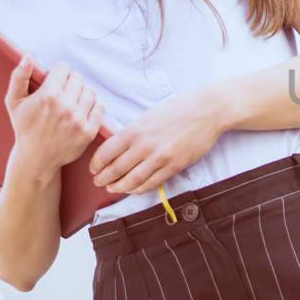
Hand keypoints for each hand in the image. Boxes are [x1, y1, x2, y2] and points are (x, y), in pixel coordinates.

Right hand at [5, 56, 103, 171]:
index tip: (53, 83)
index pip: (63, 69)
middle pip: (78, 78)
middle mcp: (65, 107)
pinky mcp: (88, 132)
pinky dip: (94, 105)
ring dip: (82, 93)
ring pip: (90, 91)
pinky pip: (100, 107)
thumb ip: (19, 76)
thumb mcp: (14, 101)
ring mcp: (78, 120)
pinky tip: (82, 110)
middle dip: (69, 82)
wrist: (36, 157)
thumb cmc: (24, 126)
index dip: (57, 74)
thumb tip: (28, 55)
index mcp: (48, 96)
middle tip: (62, 92)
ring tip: (72, 100)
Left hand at [90, 91, 222, 194]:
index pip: (106, 153)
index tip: (93, 169)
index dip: (96, 164)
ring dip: (119, 187)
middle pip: (115, 169)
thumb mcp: (148, 116)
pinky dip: (138, 189)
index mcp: (135, 130)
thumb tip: (116, 146)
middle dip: (103, 179)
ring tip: (112, 188)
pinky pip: (151, 183)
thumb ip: (132, 132)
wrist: (206, 112)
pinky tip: (133, 189)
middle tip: (98, 182)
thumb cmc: (177, 110)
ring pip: (131, 180)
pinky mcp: (174, 166)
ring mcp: (159, 157)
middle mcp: (144, 145)